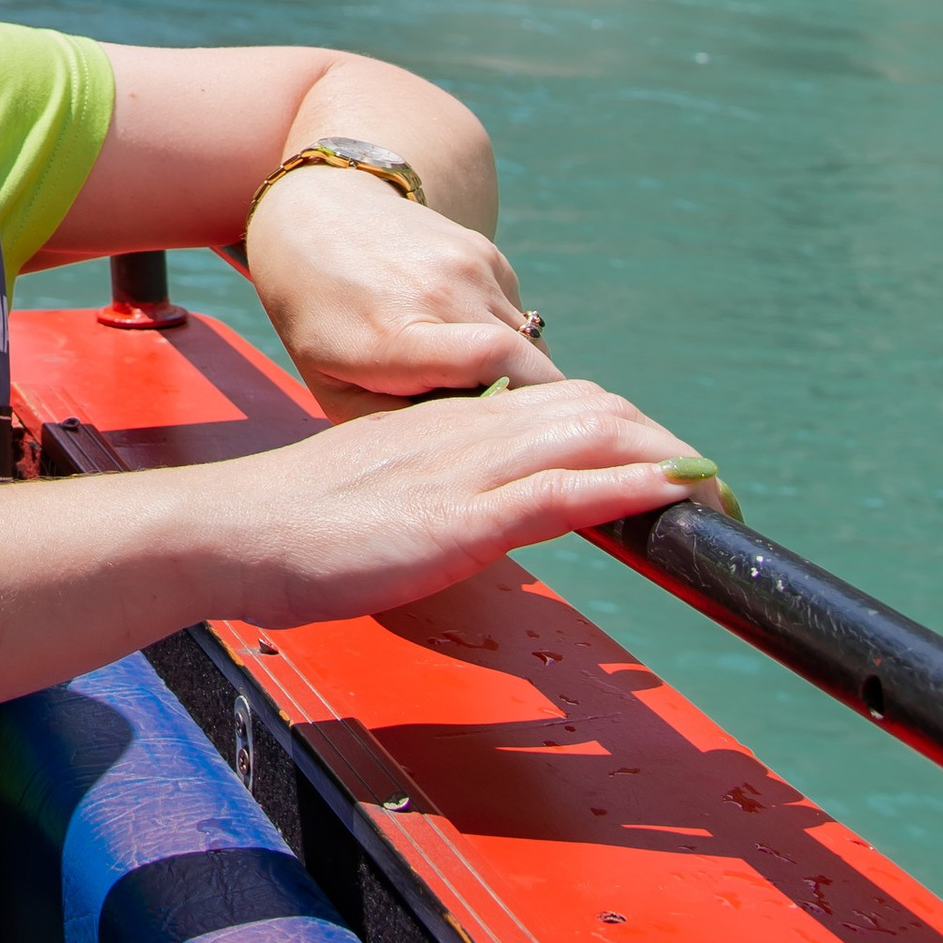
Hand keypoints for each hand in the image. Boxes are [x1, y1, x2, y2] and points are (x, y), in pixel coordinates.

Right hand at [185, 378, 707, 630]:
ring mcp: (462, 471)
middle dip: (658, 440)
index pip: (553, 408)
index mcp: (443, 427)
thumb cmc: (288, 528)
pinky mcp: (456, 519)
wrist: (230, 534)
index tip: (664, 462)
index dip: (621, 429)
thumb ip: (431, 493)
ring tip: (712, 486)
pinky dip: (626, 488)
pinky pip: (559, 493)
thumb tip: (473, 517)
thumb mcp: (377, 495)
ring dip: (662, 459)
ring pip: (585, 439)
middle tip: (708, 481)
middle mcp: (462, 433)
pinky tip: (667, 495)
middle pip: (587, 411)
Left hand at [244, 164, 557, 420]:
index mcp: (394, 335)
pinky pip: (518, 314)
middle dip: (531, 408)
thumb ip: (400, 427)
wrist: (314, 217)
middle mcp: (439, 291)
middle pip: (529, 364)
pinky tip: (455, 332)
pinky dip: (503, 337)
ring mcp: (467, 264)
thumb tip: (471, 451)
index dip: (526, 408)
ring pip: (530, 343)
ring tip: (465, 380)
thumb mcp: (333, 389)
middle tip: (501, 433)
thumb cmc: (319, 321)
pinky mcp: (484, 250)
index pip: (493, 362)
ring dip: (516, 372)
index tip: (525, 447)